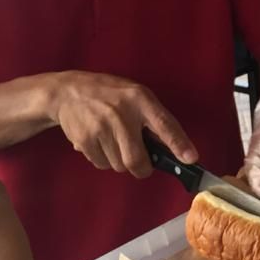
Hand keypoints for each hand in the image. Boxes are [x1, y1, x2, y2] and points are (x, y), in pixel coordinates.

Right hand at [49, 71, 196, 175]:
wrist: (69, 92)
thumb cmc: (111, 95)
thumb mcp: (136, 96)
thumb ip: (154, 119)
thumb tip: (175, 149)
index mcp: (140, 99)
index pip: (163, 124)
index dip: (178, 143)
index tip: (191, 159)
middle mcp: (121, 114)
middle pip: (136, 160)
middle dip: (141, 167)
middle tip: (140, 162)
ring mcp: (101, 128)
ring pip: (119, 165)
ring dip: (120, 161)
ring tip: (114, 141)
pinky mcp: (85, 140)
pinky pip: (102, 164)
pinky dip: (104, 159)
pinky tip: (99, 142)